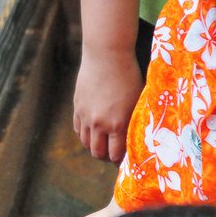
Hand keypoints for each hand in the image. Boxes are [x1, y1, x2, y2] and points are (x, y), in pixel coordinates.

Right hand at [72, 48, 142, 162]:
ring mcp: (85, 116)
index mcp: (118, 124)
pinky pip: (77, 129)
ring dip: (93, 147)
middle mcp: (99, 124)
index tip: (125, 160)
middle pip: (97, 152)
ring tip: (102, 144)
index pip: (115, 154)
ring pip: (85, 143)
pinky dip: (84, 134)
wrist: (107, 55)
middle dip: (106, 157)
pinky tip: (92, 132)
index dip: (120, 160)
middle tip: (113, 155)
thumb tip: (138, 136)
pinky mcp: (77, 107)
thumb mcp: (138, 100)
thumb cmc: (129, 75)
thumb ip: (134, 121)